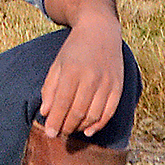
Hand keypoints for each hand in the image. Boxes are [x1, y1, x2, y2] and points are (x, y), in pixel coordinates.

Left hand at [35, 0, 127, 141]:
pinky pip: (109, 112)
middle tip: (58, 133)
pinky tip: (89, 131)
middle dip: (66, 127)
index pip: (63, 103)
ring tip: (70, 130)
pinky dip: (99, 125)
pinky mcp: (118, 86)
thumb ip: (50, 88)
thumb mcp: (57, 64)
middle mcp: (91, 77)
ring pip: (93, 115)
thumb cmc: (75, 49)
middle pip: (78, 112)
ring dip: (80, 127)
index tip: (49, 133)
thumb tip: (45, 113)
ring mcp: (107, 82)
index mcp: (72, 70)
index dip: (55, 121)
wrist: (100, 30)